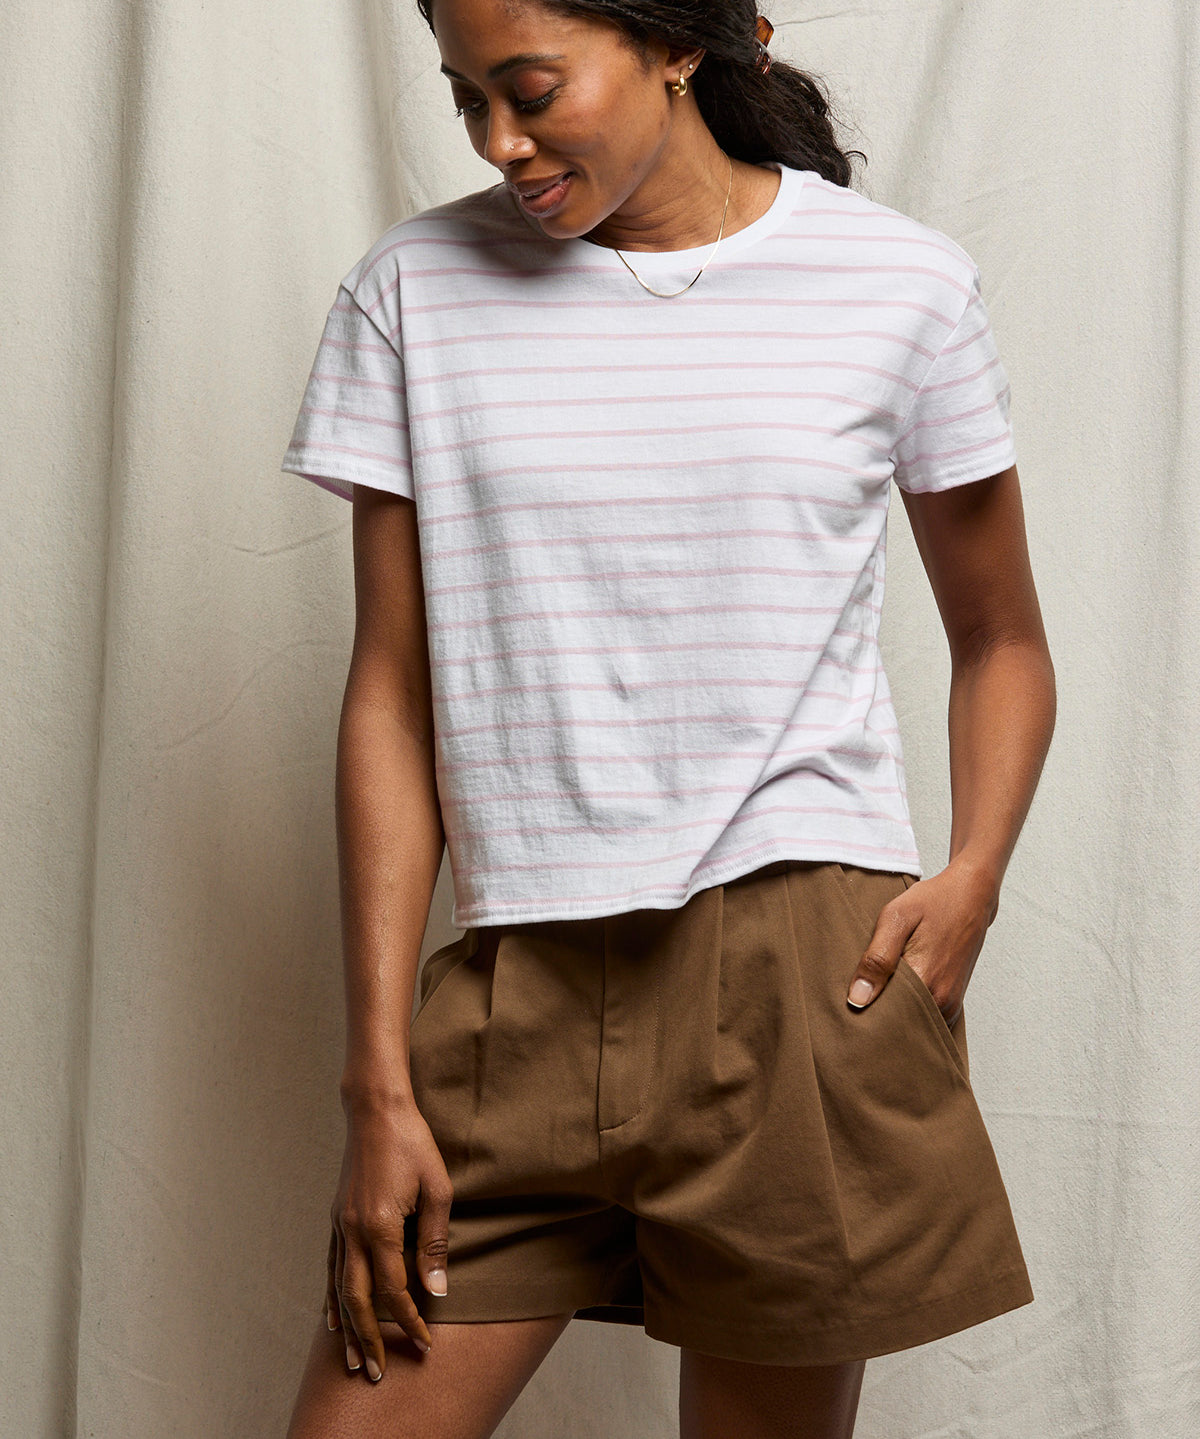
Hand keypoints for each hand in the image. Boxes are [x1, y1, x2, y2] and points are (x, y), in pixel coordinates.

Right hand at [325, 1098, 452, 1381]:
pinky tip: (331, 1317)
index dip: (409, 1320)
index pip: (393, 1289)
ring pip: (337, 1289)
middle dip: (367, 1340)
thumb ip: (435, 1242)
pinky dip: (330, 1297)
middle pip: (356, 1300)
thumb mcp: (437, 1190)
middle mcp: (353, 1231)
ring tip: (350, 1361)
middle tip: (376, 1373)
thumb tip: (436, 1289)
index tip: (425, 1343)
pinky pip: (330, 1268)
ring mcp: (340, 1225)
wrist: (376, 1110)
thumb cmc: (413, 1144)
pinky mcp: (336, 1218)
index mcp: (381, 1225)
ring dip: (344, 1328)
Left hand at [844, 858, 999, 1023]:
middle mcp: (940, 1001)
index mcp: (924, 981)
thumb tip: (857, 999)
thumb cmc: (933, 902)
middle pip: (897, 1023)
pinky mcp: (953, 1003)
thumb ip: (877, 958)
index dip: (863, 1011)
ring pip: (911, 1022)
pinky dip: (909, 1009)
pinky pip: (925, 1018)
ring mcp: (950, 1005)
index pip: (882, 1015)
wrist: (971, 896)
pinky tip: (897, 991)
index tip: (849, 999)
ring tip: (879, 989)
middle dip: (877, 1014)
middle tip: (860, 994)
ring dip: (894, 1011)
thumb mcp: (896, 918)